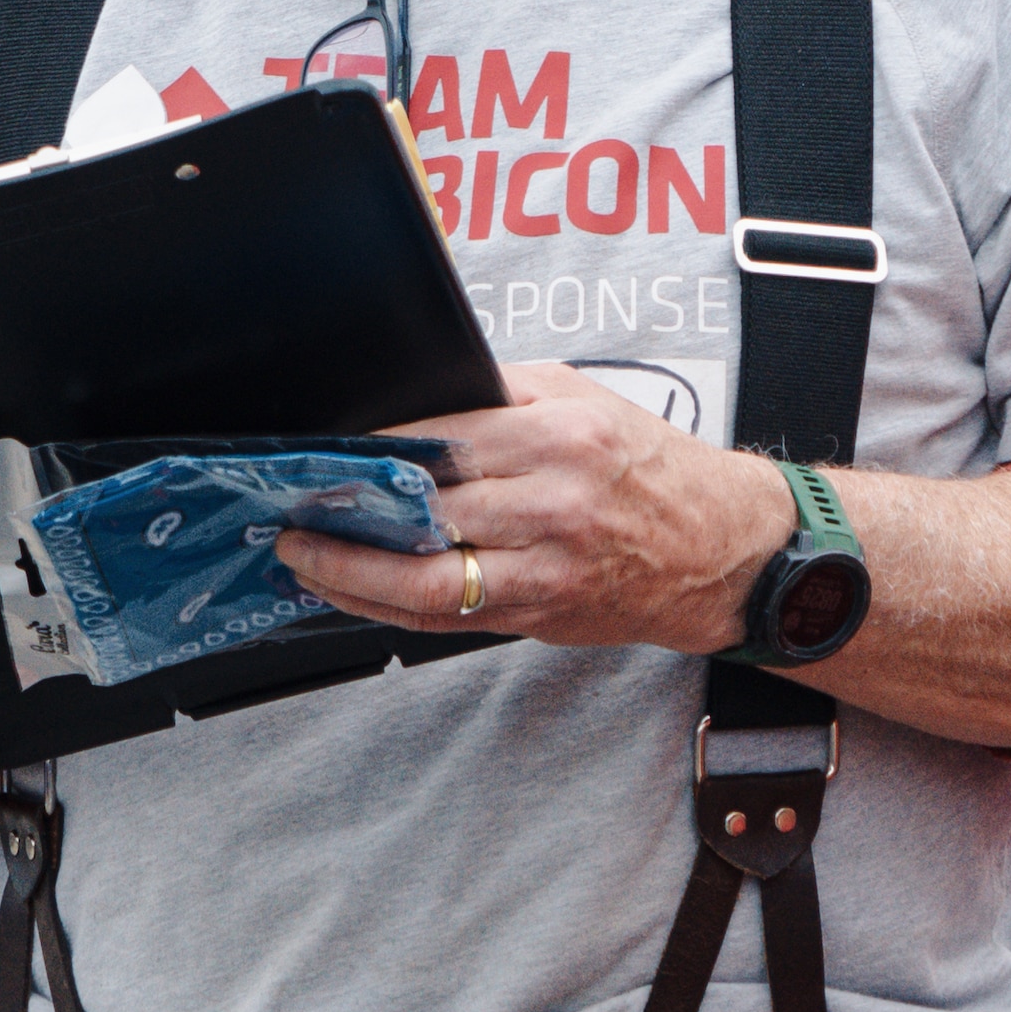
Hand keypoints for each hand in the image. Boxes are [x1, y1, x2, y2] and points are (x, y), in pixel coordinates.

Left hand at [271, 362, 789, 655]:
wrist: (720, 550)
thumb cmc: (648, 468)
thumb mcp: (583, 399)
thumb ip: (500, 393)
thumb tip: (412, 399)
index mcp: (563, 437)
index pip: (445, 439)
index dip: (375, 450)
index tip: (324, 451)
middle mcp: (555, 504)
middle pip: (427, 509)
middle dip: (349, 508)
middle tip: (290, 501)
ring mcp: (546, 568)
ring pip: (428, 579)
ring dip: (350, 571)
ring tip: (300, 555)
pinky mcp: (539, 614)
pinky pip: (446, 618)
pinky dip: (384, 607)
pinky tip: (344, 590)